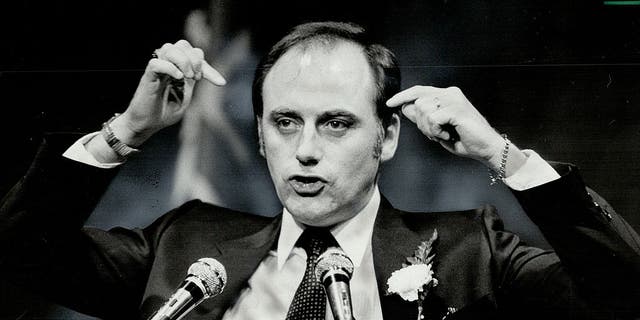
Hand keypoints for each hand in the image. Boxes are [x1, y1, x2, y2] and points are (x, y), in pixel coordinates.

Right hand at [111, 40, 226, 146]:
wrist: (147, 124)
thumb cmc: (165, 111)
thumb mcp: (186, 97)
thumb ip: (192, 82)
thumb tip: (202, 72)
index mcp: (179, 69)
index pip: (195, 54)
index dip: (209, 67)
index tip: (220, 83)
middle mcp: (168, 65)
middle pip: (183, 44)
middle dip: (195, 60)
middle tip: (196, 78)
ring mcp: (158, 70)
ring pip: (169, 48)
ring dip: (183, 61)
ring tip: (187, 77)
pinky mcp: (147, 77)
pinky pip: (156, 63)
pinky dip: (169, 67)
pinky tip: (178, 78)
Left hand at [386, 86, 525, 173]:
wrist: (486, 148)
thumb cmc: (463, 139)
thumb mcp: (437, 129)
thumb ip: (422, 118)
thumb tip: (404, 108)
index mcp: (445, 95)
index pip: (418, 91)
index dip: (403, 97)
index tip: (390, 104)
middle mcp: (449, 93)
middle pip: (417, 102)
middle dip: (421, 123)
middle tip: (436, 134)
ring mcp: (453, 99)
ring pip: (423, 110)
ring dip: (429, 128)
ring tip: (444, 133)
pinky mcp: (456, 108)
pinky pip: (433, 118)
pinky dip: (436, 130)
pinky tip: (448, 134)